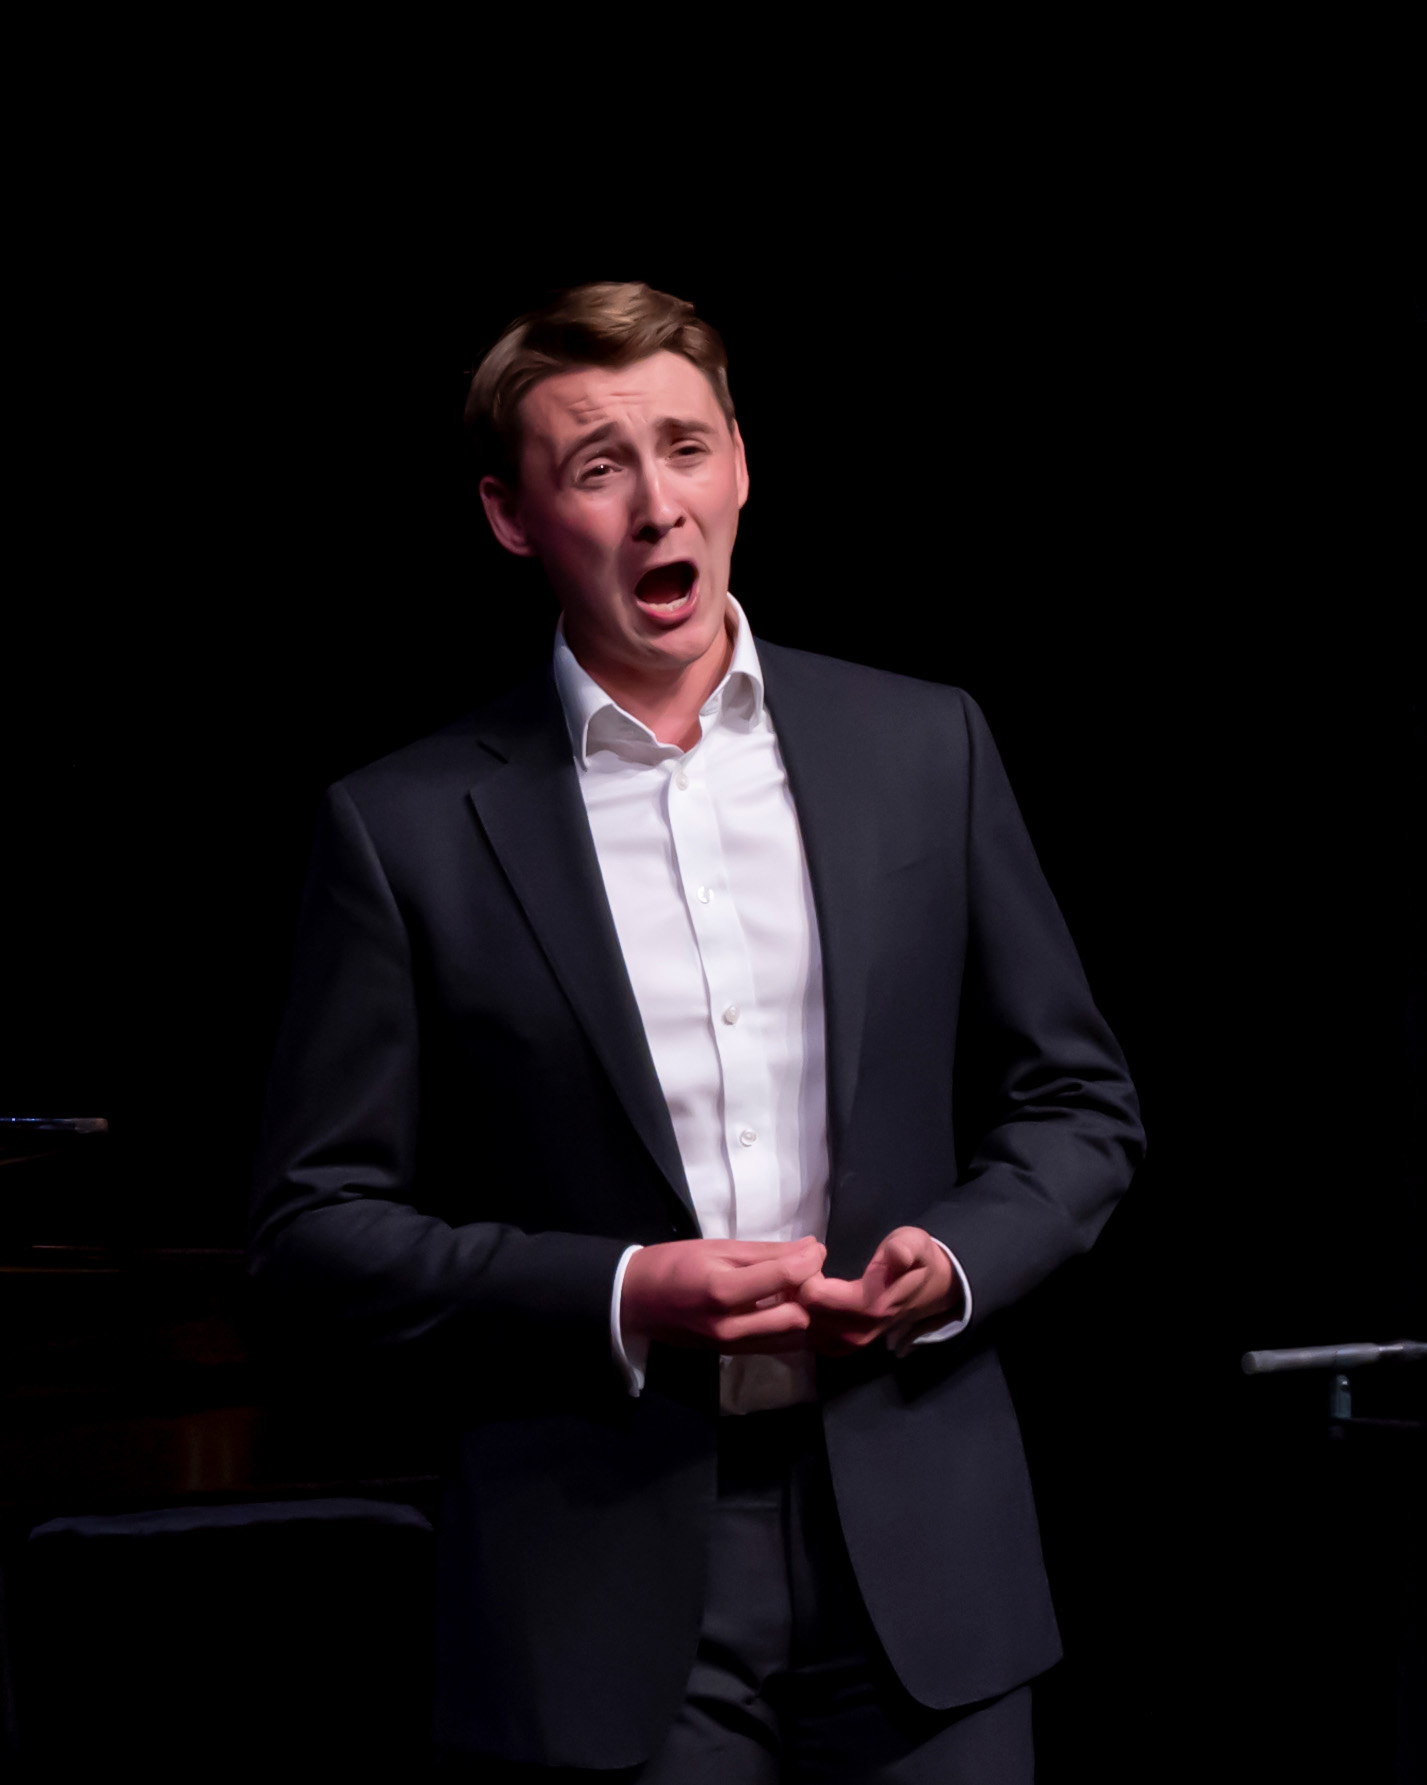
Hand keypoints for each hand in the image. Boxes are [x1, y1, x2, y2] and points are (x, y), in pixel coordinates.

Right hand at [620, 1236, 826, 1352]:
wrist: (635, 1301)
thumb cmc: (674, 1264)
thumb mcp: (718, 1248)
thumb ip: (766, 1252)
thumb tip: (810, 1248)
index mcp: (723, 1291)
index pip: (786, 1277)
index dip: (810, 1259)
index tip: (815, 1248)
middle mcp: (731, 1327)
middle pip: (798, 1316)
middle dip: (809, 1290)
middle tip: (803, 1270)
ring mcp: (732, 1347)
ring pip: (791, 1336)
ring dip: (800, 1310)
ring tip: (791, 1287)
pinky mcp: (733, 1356)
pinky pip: (775, 1344)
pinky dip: (786, 1323)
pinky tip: (779, 1304)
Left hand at [797, 1227, 960, 1355]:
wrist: (932, 1289)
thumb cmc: (917, 1261)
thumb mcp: (915, 1243)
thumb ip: (905, 1249)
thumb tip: (896, 1255)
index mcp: (871, 1306)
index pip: (816, 1297)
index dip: (801, 1274)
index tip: (806, 1255)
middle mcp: (857, 1333)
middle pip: (803, 1314)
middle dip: (792, 1290)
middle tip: (796, 1265)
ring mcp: (849, 1345)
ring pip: (802, 1327)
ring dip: (793, 1305)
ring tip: (797, 1278)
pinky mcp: (842, 1348)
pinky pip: (808, 1337)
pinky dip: (799, 1318)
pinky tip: (802, 1297)